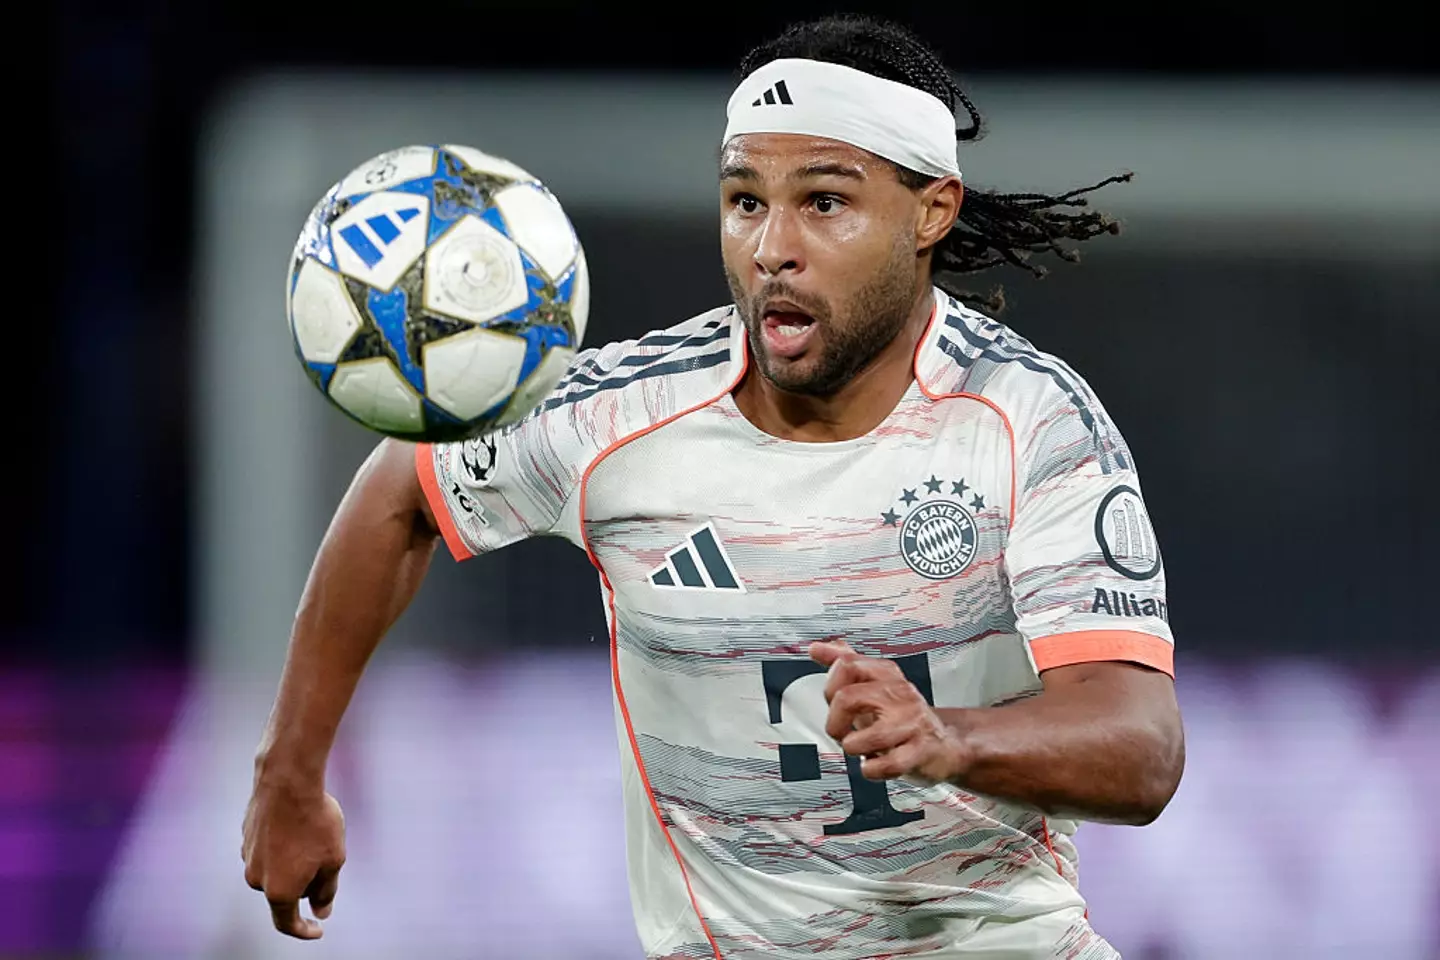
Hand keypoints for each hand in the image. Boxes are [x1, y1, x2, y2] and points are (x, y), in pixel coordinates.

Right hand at [242, 775, 346, 938]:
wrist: (288, 780)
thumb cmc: (315, 822)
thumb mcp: (333, 860)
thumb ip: (325, 891)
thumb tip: (320, 912)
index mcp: (278, 891)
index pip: (287, 922)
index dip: (303, 930)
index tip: (318, 929)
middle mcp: (256, 878)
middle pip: (284, 891)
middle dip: (306, 882)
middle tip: (327, 856)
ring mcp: (247, 856)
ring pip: (276, 868)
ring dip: (294, 860)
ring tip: (314, 832)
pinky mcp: (246, 835)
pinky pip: (269, 848)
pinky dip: (284, 843)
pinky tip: (298, 822)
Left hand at [809, 641, 965, 784]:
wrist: (944, 744)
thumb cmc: (902, 717)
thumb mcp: (873, 686)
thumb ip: (846, 666)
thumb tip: (817, 648)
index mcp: (886, 675)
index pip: (846, 664)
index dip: (829, 686)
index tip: (832, 700)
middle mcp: (899, 694)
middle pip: (847, 698)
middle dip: (835, 723)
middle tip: (841, 732)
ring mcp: (912, 722)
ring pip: (871, 736)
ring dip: (854, 748)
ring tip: (860, 749)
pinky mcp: (920, 750)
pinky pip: (889, 764)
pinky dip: (873, 769)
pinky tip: (873, 764)